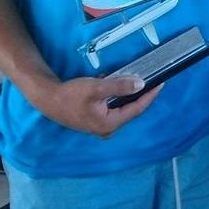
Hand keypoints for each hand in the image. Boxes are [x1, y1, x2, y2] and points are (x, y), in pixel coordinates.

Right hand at [33, 76, 161, 136]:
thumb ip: (119, 86)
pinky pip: (112, 106)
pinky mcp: (94, 119)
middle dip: (140, 95)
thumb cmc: (71, 95)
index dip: (150, 96)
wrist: (47, 98)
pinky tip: (116, 83)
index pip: (136, 109)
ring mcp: (100, 125)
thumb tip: (141, 84)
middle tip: (152, 80)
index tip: (161, 84)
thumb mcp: (97, 88)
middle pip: (130, 110)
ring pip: (121, 107)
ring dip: (128, 94)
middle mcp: (106, 128)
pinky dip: (116, 96)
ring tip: (137, 80)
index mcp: (109, 124)